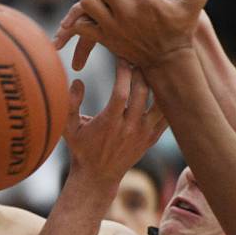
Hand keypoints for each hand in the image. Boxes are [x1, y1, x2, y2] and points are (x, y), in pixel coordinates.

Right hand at [64, 59, 166, 186]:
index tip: (121, 58)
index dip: (123, 72)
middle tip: (137, 57)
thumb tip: (78, 81)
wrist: (98, 176)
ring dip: (157, 84)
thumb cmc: (81, 149)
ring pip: (160, 103)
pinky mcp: (153, 138)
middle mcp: (129, 128)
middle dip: (140, 71)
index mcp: (109, 123)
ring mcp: (144, 134)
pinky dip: (167, 99)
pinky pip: (167, 115)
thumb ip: (69, 104)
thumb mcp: (68, 128)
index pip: (121, 92)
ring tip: (151, 70)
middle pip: (142, 92)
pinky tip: (162, 86)